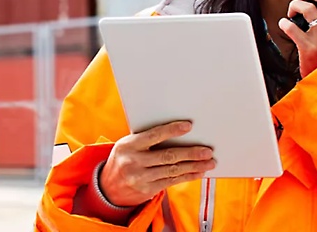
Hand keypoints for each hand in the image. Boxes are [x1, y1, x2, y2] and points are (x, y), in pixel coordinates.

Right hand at [99, 121, 215, 206]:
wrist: (108, 188)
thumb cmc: (124, 158)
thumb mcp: (128, 144)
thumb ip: (147, 139)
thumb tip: (176, 131)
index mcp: (130, 145)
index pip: (154, 135)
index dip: (172, 130)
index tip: (189, 126)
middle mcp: (134, 162)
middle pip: (168, 156)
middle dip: (191, 153)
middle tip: (207, 150)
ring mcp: (141, 178)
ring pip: (173, 171)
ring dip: (194, 166)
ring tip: (209, 162)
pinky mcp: (147, 190)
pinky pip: (171, 182)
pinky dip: (187, 177)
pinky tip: (198, 173)